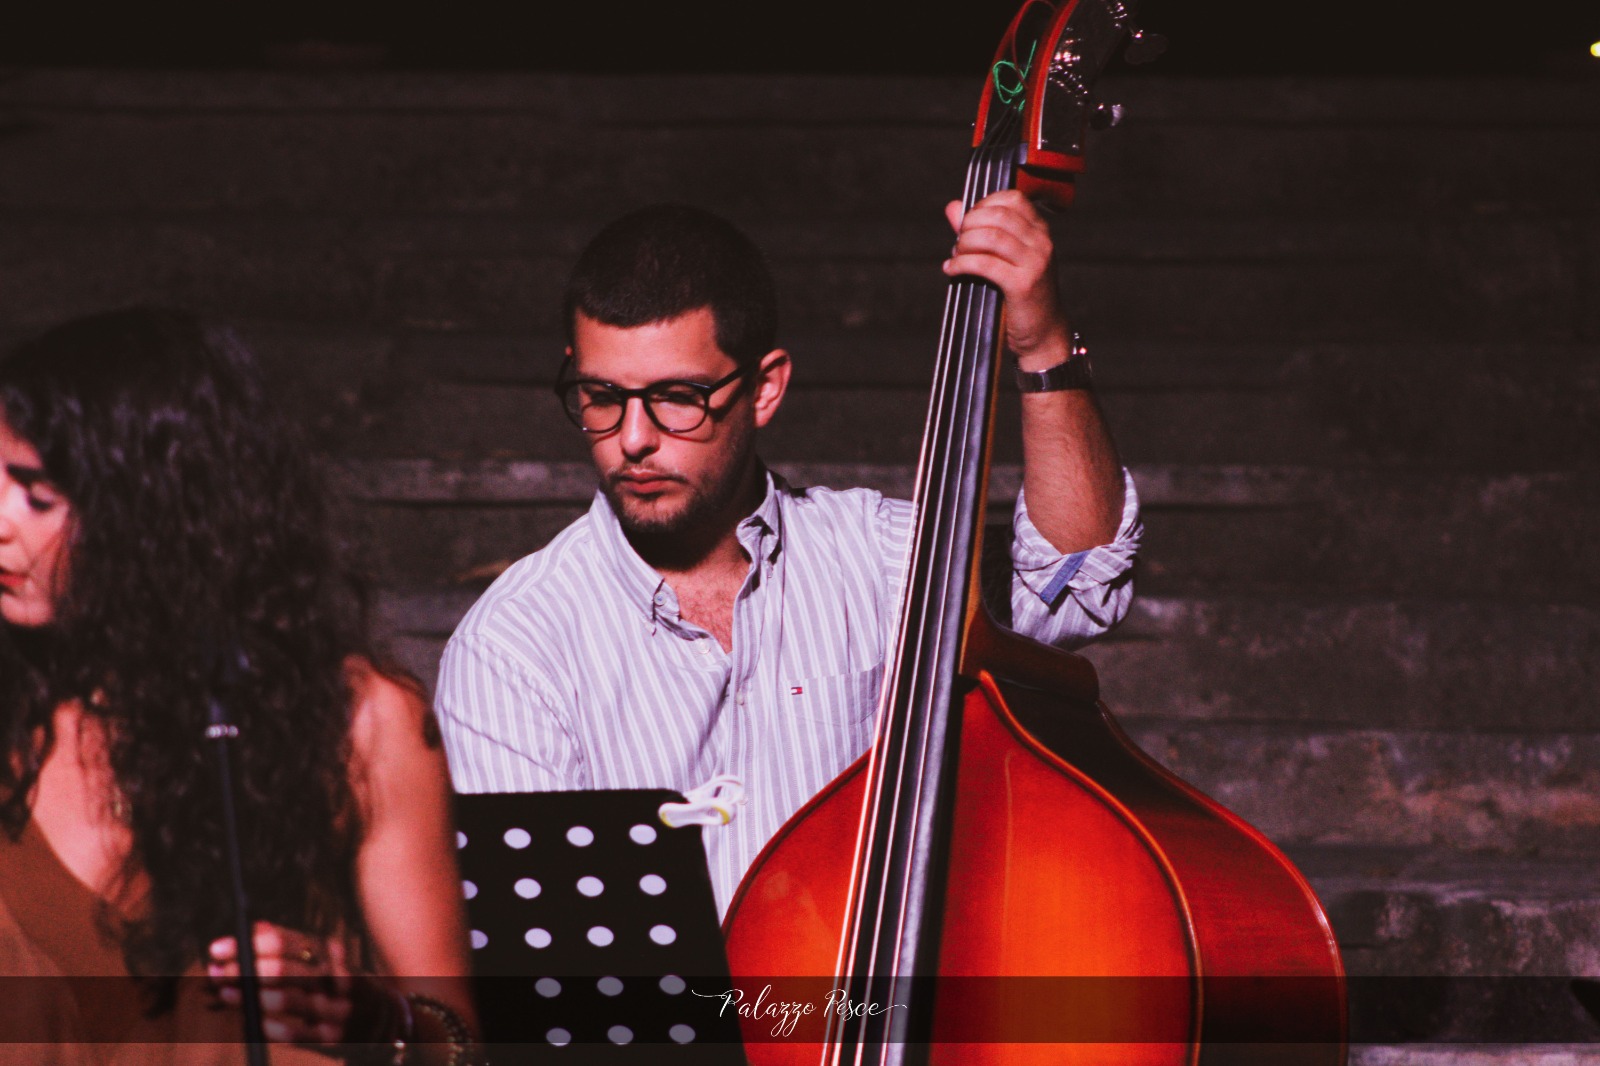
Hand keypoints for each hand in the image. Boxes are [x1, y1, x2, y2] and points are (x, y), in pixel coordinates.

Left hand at [207, 922, 357, 1045]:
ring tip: (226, 993)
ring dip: (253, 997)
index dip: (249, 944)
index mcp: (329, 953)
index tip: (217, 949)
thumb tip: (253, 927)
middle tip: (217, 971)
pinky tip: (253, 1022)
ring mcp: (335, 1008)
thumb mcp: (320, 959)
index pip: (288, 941)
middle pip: (287, 969)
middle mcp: (335, 977)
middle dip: (245, 969)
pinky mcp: (332, 1038)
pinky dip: (271, 1027)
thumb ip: (289, 944)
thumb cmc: (335, 984)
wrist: (380, 1019)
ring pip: (292, 999)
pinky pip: (297, 1033)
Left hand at [942, 191, 1072, 367]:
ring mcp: (1035, 262)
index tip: (968, 222)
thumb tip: (953, 207)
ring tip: (956, 256)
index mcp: (1040, 231)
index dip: (983, 204)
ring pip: (990, 237)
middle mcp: (1042, 242)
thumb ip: (979, 230)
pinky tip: (952, 269)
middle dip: (969, 225)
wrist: (1044, 333)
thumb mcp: (1006, 258)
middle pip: (997, 215)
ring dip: (964, 244)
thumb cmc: (1021, 296)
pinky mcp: (1023, 284)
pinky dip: (961, 264)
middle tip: (958, 242)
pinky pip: (985, 264)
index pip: (1012, 198)